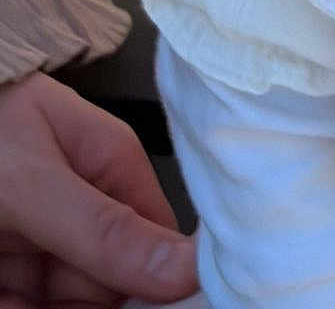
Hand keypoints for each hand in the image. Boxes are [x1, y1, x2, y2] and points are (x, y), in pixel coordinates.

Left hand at [0, 71, 197, 305]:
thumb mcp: (32, 181)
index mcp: (108, 166)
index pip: (155, 240)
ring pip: (62, 304)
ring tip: (6, 283)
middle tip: (28, 291)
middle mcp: (80, 210)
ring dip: (31, 304)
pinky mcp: (4, 274)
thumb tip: (188, 269)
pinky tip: (1, 290)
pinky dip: (12, 305)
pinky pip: (23, 305)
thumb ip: (104, 230)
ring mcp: (37, 245)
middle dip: (79, 305)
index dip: (156, 286)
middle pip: (106, 287)